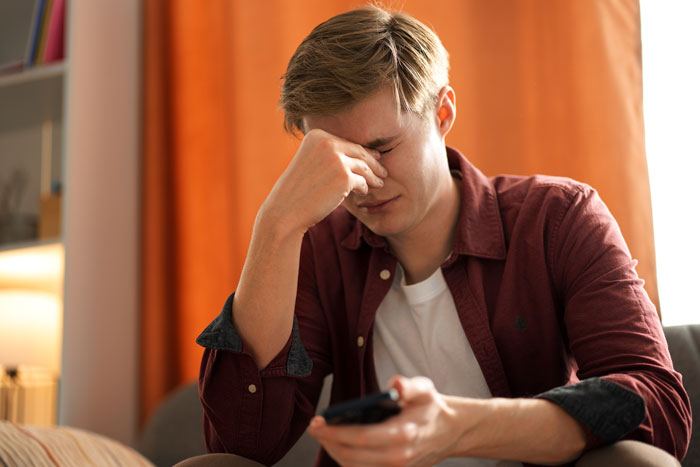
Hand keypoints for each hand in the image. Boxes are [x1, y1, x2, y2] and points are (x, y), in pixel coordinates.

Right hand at [260, 129, 386, 235]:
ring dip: (374, 176)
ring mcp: (337, 159)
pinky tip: (365, 192)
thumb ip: (328, 154)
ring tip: (380, 182)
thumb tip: (356, 153)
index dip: (362, 151)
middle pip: (359, 152)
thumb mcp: (309, 162)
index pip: (346, 143)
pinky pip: (362, 181)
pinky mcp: (344, 177)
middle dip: (373, 162)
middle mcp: (327, 143)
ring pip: (364, 167)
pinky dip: (365, 187)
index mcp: (317, 135)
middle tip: (383, 171)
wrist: (286, 209)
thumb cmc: (297, 189)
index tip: (374, 156)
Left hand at [309, 376, 459, 466]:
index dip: (336, 432)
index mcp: (404, 433)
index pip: (362, 437)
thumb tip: (395, 385)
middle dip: (329, 442)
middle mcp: (399, 455)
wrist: (451, 431)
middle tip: (314, 427)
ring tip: (323, 435)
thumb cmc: (431, 407)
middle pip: (353, 456)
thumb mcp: (424, 389)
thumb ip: (409, 385)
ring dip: (335, 452)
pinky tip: (338, 445)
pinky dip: (347, 460)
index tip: (318, 422)